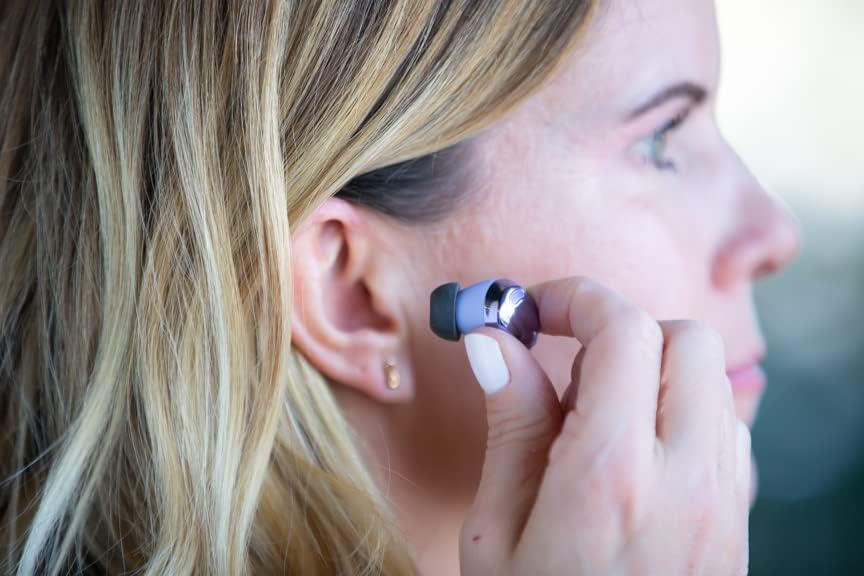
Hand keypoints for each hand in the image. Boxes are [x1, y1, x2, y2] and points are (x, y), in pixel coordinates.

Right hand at [459, 276, 750, 575]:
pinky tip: (635, 454)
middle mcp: (686, 478)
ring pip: (712, 381)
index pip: (622, 331)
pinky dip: (683, 413)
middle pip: (684, 338)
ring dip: (654, 371)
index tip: (532, 309)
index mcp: (611, 474)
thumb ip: (510, 425)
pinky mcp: (737, 524)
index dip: (575, 299)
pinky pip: (726, 432)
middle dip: (621, 329)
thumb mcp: (496, 533)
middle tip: (565, 366)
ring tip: (594, 417)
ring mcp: (724, 503)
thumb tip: (493, 342)